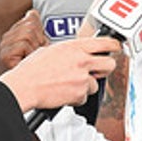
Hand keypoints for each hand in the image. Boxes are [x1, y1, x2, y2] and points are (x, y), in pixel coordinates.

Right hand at [0, 9, 49, 69]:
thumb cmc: (36, 67)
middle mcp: (6, 38)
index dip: (41, 30)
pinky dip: (30, 53)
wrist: (30, 85)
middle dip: (39, 40)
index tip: (40, 43)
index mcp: (14, 32)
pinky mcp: (5, 55)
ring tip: (32, 58)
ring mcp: (4, 46)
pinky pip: (24, 44)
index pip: (31, 17)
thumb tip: (32, 13)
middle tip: (36, 53)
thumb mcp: (40, 41)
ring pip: (28, 34)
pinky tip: (27, 61)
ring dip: (36, 48)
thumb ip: (36, 26)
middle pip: (30, 24)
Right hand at [0, 36, 119, 111]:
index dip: (114, 46)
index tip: (117, 48)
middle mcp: (81, 60)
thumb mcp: (52, 50)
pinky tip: (63, 92)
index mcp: (74, 47)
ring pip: (95, 84)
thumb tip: (78, 54)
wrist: (24, 86)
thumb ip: (70, 52)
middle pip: (110, 64)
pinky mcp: (80, 93)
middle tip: (98, 71)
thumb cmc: (32, 69)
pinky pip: (84, 97)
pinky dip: (76, 97)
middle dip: (106, 69)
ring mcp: (82, 77)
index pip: (105, 43)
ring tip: (67, 84)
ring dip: (85, 86)